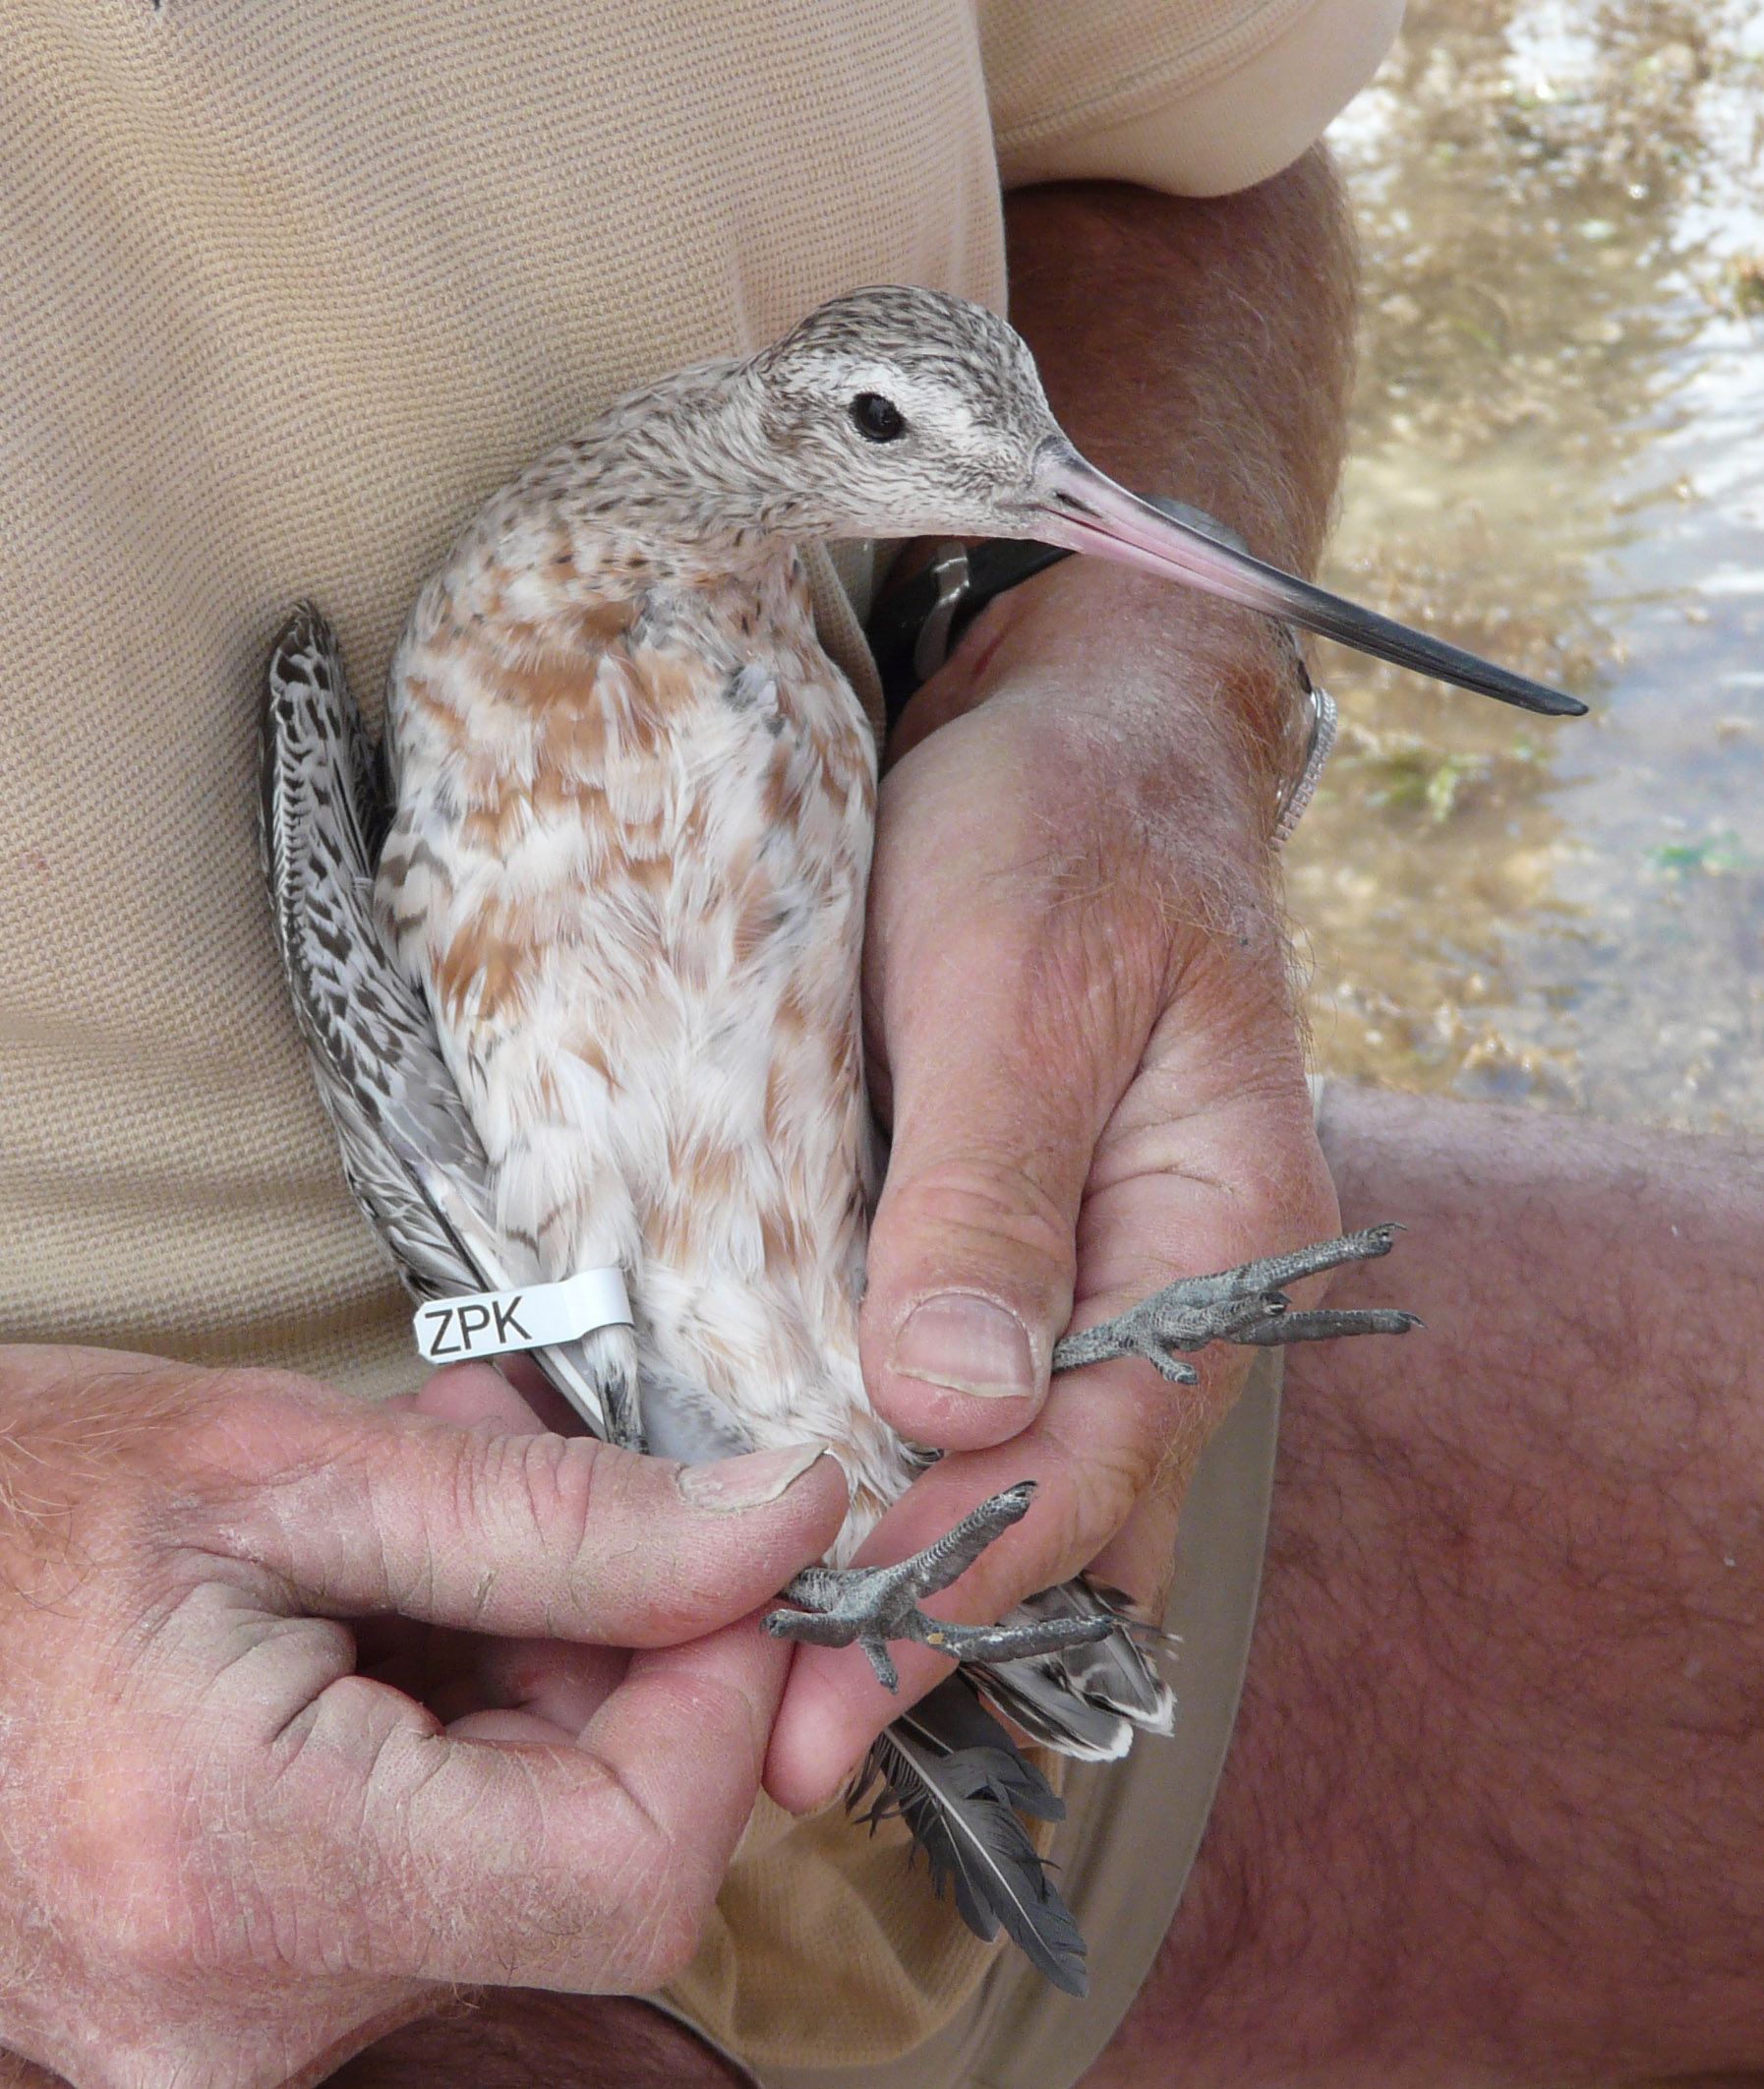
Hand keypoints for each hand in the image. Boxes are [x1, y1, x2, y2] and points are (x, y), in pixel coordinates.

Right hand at [0, 1346, 843, 2088]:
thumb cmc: (6, 1502)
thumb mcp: (285, 1465)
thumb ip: (558, 1519)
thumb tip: (781, 1524)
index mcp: (241, 1877)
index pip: (635, 1870)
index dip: (725, 1700)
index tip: (726, 1549)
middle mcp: (238, 2021)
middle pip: (588, 1866)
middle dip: (619, 1655)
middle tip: (544, 1475)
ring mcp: (222, 2038)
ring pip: (516, 1858)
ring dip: (530, 1667)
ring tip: (426, 1509)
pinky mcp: (225, 2002)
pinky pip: (428, 1871)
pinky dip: (453, 1721)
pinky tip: (380, 1595)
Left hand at [765, 552, 1338, 1806]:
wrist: (1079, 731)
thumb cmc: (1064, 828)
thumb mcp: (1019, 987)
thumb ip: (992, 1199)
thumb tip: (950, 1409)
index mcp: (1219, 1233)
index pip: (1096, 1453)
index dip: (962, 1576)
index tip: (831, 1682)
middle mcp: (1169, 1282)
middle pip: (1065, 1499)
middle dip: (929, 1620)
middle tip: (782, 1742)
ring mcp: (1092, 1270)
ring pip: (1014, 1469)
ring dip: (905, 1571)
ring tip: (771, 1678)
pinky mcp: (1006, 1241)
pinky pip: (964, 1394)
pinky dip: (887, 1473)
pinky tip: (792, 1529)